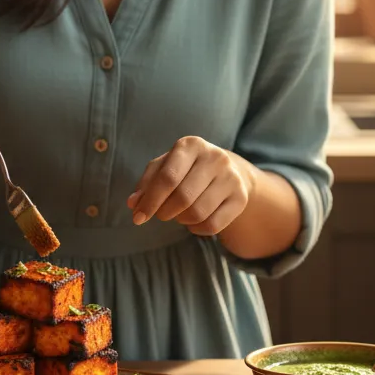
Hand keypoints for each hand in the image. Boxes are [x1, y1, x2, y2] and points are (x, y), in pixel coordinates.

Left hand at [127, 137, 252, 236]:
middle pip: (183, 197)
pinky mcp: (241, 198)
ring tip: (178, 213)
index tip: (138, 218)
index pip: (168, 178)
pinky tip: (194, 221)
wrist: (227, 170)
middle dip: (164, 212)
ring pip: (198, 213)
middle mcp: (215, 157)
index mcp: (191, 145)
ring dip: (181, 220)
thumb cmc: (186, 169)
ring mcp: (231, 177)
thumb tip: (133, 204)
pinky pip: (213, 225)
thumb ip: (146, 183)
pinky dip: (196, 229)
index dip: (150, 201)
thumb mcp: (164, 167)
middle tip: (161, 214)